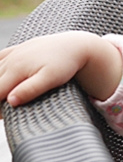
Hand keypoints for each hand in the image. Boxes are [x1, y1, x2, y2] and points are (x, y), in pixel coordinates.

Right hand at [0, 31, 122, 117]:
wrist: (75, 45)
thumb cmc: (65, 64)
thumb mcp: (50, 79)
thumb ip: (30, 90)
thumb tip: (10, 101)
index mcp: (16, 69)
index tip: (2, 116)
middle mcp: (11, 60)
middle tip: (4, 113)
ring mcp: (14, 53)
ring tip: (6, 98)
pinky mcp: (18, 49)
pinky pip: (0, 57)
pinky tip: (2, 76)